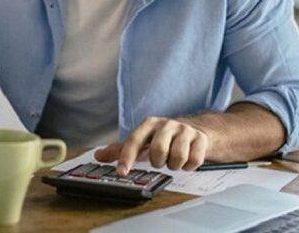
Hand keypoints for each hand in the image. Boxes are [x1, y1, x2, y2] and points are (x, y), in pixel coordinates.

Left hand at [94, 116, 209, 174]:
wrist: (197, 130)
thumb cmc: (163, 138)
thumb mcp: (142, 141)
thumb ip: (120, 150)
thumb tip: (97, 155)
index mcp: (148, 124)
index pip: (134, 141)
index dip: (126, 158)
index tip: (121, 173)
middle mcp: (166, 124)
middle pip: (158, 151)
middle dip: (159, 162)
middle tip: (161, 160)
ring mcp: (185, 130)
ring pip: (177, 157)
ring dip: (174, 165)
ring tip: (173, 160)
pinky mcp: (201, 138)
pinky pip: (194, 161)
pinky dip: (189, 166)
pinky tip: (187, 160)